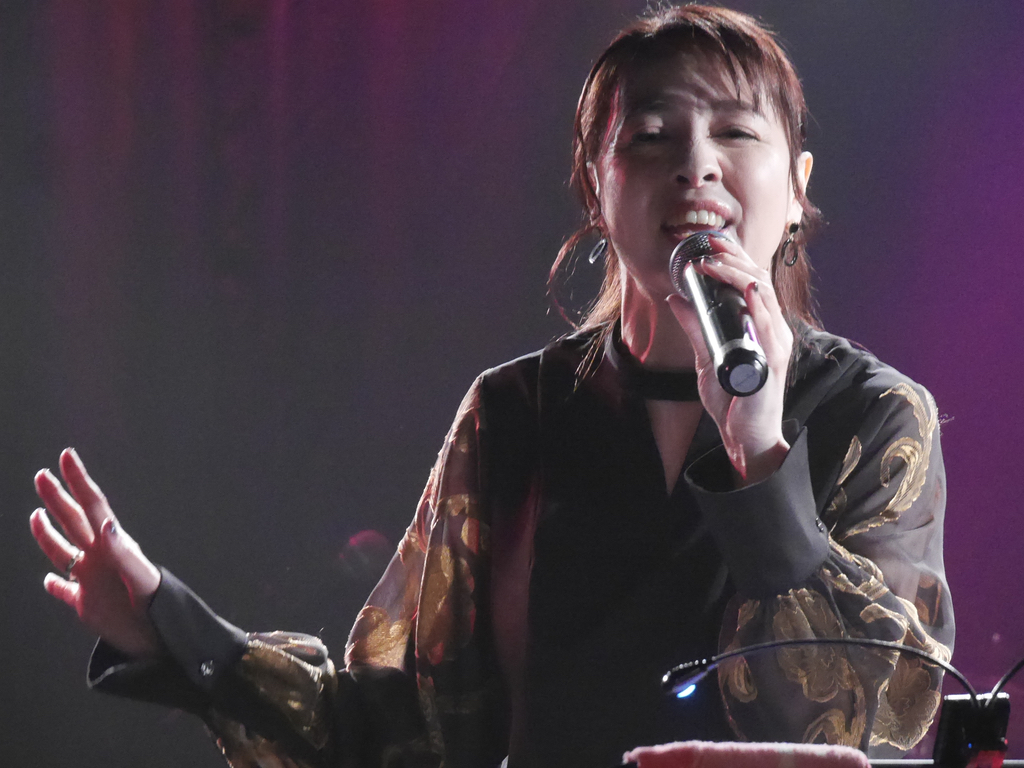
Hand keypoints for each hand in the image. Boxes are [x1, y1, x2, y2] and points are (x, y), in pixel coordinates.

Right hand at [30, 448, 161, 657]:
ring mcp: (92, 580)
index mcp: (112, 547)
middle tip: (42, 475)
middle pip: (73, 521)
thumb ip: (123, 553)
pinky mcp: (87, 605)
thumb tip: (105, 523)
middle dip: (58, 498)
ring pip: (63, 552)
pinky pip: (65, 591)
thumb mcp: (142, 579)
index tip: (67, 456)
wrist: (161, 640)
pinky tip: (48, 580)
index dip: (79, 481)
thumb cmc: (157, 608)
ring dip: (49, 535)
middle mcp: (99, 558)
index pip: (93, 506)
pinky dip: (55, 585)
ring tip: (36, 515)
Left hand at [667, 235, 792, 483]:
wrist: (745, 437)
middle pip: (759, 282)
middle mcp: (772, 330)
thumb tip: (676, 299)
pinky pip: (769, 329)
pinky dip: (759, 307)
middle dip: (735, 259)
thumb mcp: (706, 356)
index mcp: (760, 325)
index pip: (751, 281)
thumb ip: (695, 327)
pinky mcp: (773, 364)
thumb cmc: (733, 399)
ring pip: (764, 298)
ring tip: (715, 262)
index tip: (711, 243)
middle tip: (709, 245)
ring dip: (739, 276)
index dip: (734, 259)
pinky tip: (749, 290)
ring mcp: (775, 346)